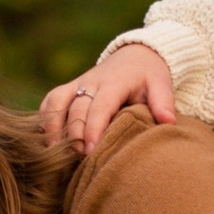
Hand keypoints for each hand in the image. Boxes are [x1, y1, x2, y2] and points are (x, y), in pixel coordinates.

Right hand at [38, 42, 177, 151]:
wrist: (135, 54)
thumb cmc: (150, 75)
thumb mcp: (162, 84)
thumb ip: (164, 102)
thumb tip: (168, 123)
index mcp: (114, 82)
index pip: (100, 106)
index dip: (92, 129)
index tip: (89, 151)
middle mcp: (91, 82)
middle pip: (76, 109)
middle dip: (74, 135)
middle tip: (76, 159)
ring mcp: (78, 84)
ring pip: (57, 102)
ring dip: (53, 127)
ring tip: (54, 152)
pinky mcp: (69, 88)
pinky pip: (50, 100)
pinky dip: (45, 118)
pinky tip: (46, 139)